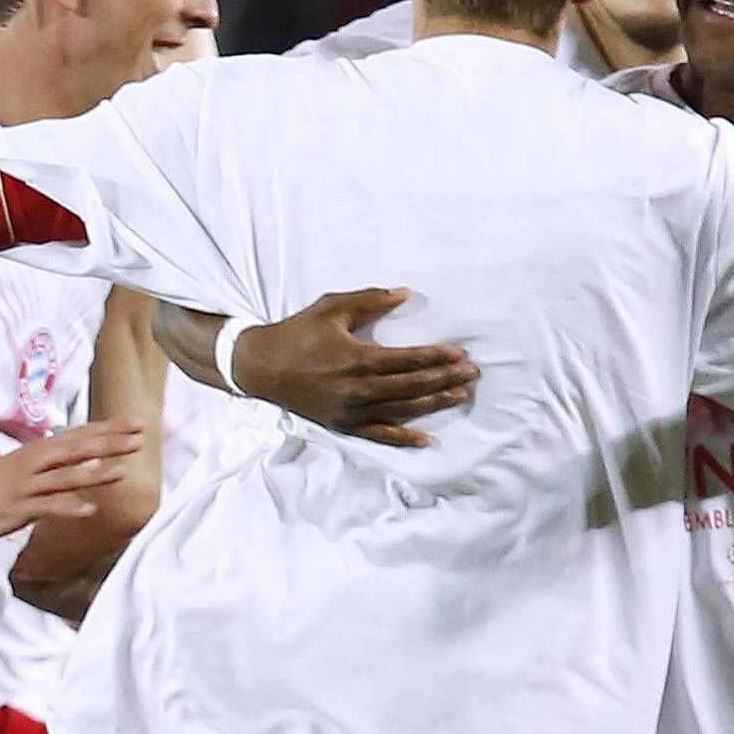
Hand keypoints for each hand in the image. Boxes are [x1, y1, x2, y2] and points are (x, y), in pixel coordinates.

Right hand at [0, 422, 149, 540]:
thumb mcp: (20, 470)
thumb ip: (51, 466)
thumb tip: (84, 461)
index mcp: (35, 453)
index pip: (78, 436)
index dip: (108, 430)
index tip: (136, 424)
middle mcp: (32, 464)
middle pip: (76, 449)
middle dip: (109, 443)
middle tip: (140, 437)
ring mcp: (24, 486)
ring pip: (65, 477)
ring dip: (94, 473)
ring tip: (122, 471)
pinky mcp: (16, 509)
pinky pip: (46, 507)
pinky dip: (68, 507)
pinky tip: (89, 509)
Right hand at [232, 286, 474, 447]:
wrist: (261, 366)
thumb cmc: (297, 333)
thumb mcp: (331, 308)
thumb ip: (370, 300)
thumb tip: (405, 294)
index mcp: (358, 359)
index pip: (408, 360)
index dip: (437, 357)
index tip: (460, 354)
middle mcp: (358, 389)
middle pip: (412, 386)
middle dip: (445, 379)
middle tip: (472, 374)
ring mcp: (351, 411)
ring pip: (402, 410)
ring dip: (433, 404)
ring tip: (460, 396)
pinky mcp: (343, 424)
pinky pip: (378, 435)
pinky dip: (403, 438)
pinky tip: (426, 439)